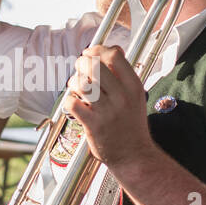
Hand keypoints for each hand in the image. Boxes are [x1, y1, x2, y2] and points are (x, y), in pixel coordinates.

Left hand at [60, 45, 156, 170]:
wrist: (134, 156)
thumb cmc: (131, 124)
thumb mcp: (136, 96)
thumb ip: (124, 74)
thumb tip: (113, 49)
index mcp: (133, 86)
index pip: (113, 56)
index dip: (97, 50)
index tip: (90, 53)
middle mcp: (122, 97)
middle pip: (94, 66)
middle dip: (82, 63)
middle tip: (80, 69)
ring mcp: (107, 111)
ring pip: (81, 83)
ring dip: (74, 82)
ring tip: (76, 87)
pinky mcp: (93, 125)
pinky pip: (72, 103)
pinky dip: (69, 100)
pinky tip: (75, 104)